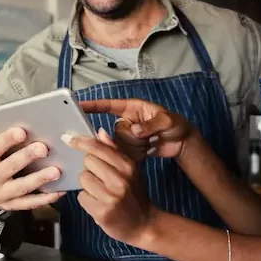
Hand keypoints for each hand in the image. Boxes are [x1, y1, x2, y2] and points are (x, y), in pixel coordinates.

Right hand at [0, 103, 64, 213]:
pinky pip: (29, 203)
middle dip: (26, 158)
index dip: (6, 141)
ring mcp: (1, 194)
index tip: (22, 131)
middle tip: (44, 148)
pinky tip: (58, 191)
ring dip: (39, 180)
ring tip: (56, 171)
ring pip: (21, 188)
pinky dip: (44, 199)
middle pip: (9, 169)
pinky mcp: (12, 205)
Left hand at [63, 129, 157, 246]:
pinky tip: (98, 203)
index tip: (68, 139)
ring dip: (88, 185)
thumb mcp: (130, 170)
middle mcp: (120, 180)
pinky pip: (81, 197)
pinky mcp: (101, 212)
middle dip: (90, 168)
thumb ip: (114, 150)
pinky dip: (87, 200)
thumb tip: (100, 132)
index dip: (81, 142)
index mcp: (127, 166)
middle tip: (100, 177)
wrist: (144, 224)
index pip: (98, 148)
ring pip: (83, 179)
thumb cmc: (134, 194)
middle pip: (87, 161)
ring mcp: (110, 197)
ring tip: (100, 192)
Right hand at [80, 99, 194, 161]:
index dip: (93, 106)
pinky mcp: (130, 149)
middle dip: (132, 137)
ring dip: (137, 146)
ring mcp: (128, 136)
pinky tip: (149, 150)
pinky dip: (138, 154)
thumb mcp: (167, 120)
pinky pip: (125, 154)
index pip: (108, 105)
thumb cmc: (176, 124)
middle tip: (149, 136)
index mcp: (132, 108)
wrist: (182, 143)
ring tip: (151, 142)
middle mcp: (127, 121)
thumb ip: (150, 125)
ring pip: (120, 145)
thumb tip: (134, 131)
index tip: (79, 106)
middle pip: (115, 131)